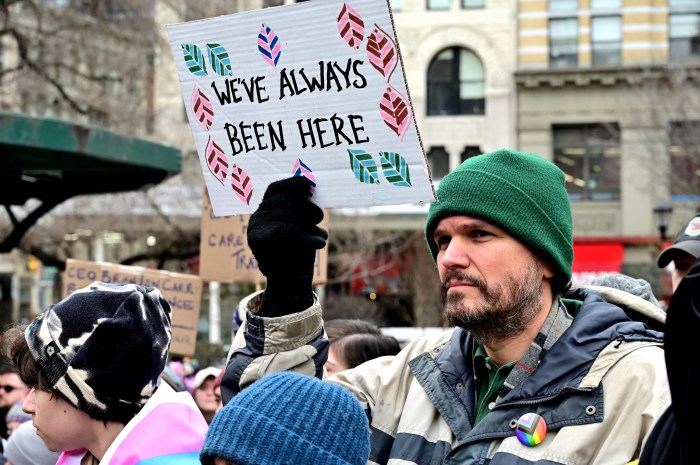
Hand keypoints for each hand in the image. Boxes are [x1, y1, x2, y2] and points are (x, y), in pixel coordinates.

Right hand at [247, 176, 327, 315]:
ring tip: (317, 237)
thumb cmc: (299, 251)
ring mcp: (255, 229)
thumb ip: (302, 208)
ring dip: (308, 225)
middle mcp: (257, 217)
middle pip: (285, 201)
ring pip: (288, 215)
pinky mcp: (258, 241)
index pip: (276, 189)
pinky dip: (307, 237)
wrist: (291, 283)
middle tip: (318, 217)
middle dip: (306, 208)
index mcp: (265, 210)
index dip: (292, 183)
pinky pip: (287, 231)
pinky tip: (318, 243)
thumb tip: (309, 186)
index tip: (309, 185)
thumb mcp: (302, 225)